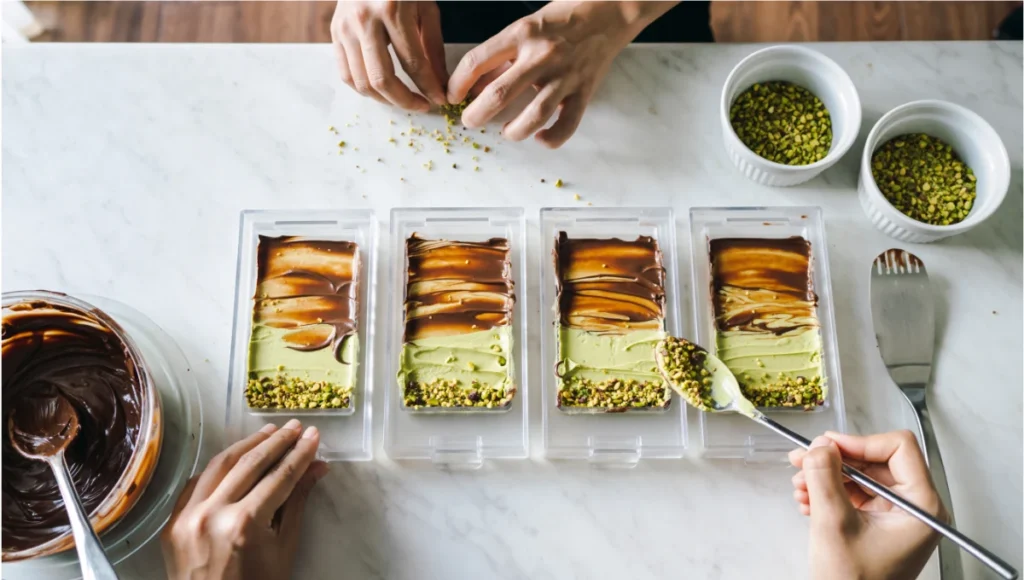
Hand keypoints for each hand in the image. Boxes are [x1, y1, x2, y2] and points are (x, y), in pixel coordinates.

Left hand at [161, 420, 327, 579]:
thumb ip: (298, 502)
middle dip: (277, 442)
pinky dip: (218, 467)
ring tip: (269, 433)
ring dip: (246, 445)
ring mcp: (187, 517)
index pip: (279, 477)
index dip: (300, 454)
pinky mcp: (172, 522)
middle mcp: (212, 515)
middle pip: (250, 464)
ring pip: (219, 465)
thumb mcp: (284, 548)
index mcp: (244, 525)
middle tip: (294, 427)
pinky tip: (236, 457)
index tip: (313, 436)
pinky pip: (197, 483)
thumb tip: (317, 467)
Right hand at [331, 0, 447, 110]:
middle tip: (422, 106)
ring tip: (403, 100)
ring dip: (385, 100)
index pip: (413, 63)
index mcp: (392, 10)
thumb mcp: (426, 8)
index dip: (428, 87)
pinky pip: (346, 74)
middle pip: (382, 79)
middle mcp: (364, 20)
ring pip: (362, 82)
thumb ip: (433, 48)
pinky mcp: (334, 34)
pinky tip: (382, 91)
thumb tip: (440, 83)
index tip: (440, 100)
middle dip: (405, 101)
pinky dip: (365, 89)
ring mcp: (344, 28)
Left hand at [446, 1, 675, 147]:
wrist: (609, 12)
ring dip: (513, 131)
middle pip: (499, 94)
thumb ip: (500, 57)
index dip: (457, 83)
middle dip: (476, 114)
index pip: (477, 61)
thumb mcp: (525, 28)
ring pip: (533, 116)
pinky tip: (540, 138)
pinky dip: (551, 138)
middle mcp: (541, 55)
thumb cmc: (563, 19)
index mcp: (521, 34)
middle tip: (469, 121)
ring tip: (507, 131)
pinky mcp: (583, 91)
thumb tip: (474, 86)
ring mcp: (564, 76)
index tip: (452, 96)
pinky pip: (566, 125)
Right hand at [789, 431, 946, 579]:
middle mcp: (915, 508)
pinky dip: (829, 491)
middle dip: (835, 461)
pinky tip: (808, 500)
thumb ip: (824, 478)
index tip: (828, 445)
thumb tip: (819, 446)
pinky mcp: (879, 522)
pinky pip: (854, 492)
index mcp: (922, 507)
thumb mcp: (833, 524)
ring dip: (826, 476)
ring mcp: (896, 515)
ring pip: (861, 475)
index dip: (859, 442)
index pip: (898, 448)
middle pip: (875, 460)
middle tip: (804, 460)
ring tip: (801, 485)